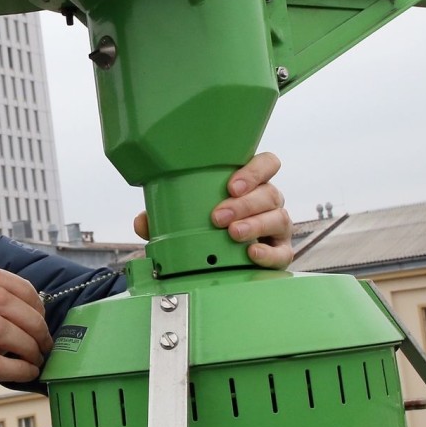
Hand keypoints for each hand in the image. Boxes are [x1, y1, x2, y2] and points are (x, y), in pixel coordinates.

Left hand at [132, 151, 293, 269]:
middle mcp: (268, 202)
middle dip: (244, 204)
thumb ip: (164, 217)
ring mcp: (277, 226)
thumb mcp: (185, 219)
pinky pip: (283, 252)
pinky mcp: (280, 252)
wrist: (221, 262)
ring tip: (232, 233)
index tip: (231, 185)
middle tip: (219, 216)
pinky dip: (268, 253)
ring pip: (278, 217)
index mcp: (250, 184)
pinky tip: (251, 253)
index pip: (266, 164)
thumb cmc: (206, 228)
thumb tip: (142, 221)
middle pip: (270, 193)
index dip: (254, 171)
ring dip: (254, 224)